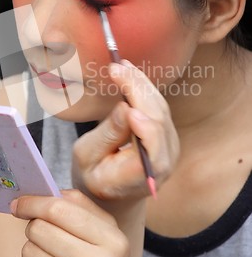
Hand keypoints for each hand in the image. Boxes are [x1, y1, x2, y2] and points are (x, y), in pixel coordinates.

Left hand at [11, 190, 144, 256]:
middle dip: (34, 226)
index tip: (20, 202)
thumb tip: (43, 192)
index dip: (34, 202)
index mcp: (112, 240)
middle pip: (40, 229)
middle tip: (42, 232)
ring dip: (31, 249)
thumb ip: (79, 204)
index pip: (59, 210)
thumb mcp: (104, 230)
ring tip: (48, 255)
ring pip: (29, 251)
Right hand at [73, 59, 179, 199]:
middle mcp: (161, 165)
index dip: (145, 129)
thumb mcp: (86, 157)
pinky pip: (160, 107)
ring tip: (121, 66)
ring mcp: (170, 149)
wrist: (112, 189)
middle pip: (158, 123)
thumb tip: (126, 108)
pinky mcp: (168, 136)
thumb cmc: (93, 173)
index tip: (126, 106)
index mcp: (138, 178)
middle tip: (115, 68)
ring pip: (161, 110)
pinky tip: (130, 74)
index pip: (152, 153)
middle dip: (138, 92)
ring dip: (142, 85)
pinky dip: (145, 89)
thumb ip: (107, 135)